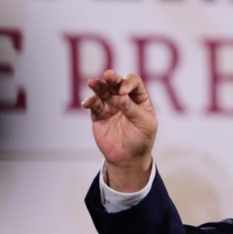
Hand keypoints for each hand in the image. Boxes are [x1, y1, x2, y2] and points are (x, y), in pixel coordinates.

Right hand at [83, 70, 156, 191]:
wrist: (128, 158)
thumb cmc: (141, 140)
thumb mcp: (145, 126)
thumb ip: (134, 111)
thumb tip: (121, 97)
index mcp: (139, 99)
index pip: (134, 83)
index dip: (128, 84)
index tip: (124, 92)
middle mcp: (124, 99)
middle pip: (116, 83)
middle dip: (112, 78)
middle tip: (108, 75)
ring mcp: (110, 106)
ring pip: (102, 91)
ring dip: (97, 85)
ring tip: (92, 82)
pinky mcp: (98, 115)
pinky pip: (93, 105)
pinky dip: (90, 102)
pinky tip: (87, 103)